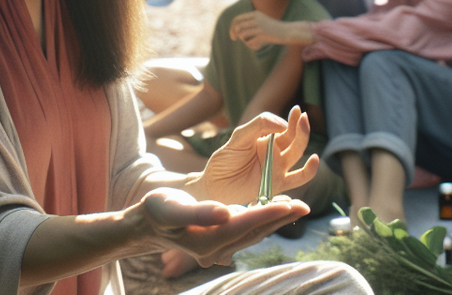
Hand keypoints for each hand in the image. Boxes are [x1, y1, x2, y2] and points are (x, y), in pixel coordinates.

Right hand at [139, 187, 307, 267]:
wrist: (148, 224)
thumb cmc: (158, 211)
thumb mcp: (172, 209)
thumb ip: (198, 212)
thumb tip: (226, 211)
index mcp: (208, 240)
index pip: (244, 225)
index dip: (267, 213)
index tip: (288, 203)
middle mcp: (217, 248)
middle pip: (255, 232)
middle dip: (279, 219)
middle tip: (304, 206)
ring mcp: (220, 247)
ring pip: (254, 233)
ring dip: (274, 220)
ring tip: (294, 207)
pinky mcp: (220, 240)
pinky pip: (247, 231)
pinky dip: (262, 221)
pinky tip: (272, 211)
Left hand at [188, 107, 318, 205]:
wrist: (215, 185)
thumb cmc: (225, 160)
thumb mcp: (238, 137)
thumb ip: (258, 126)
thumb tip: (282, 124)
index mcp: (264, 139)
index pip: (282, 126)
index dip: (291, 119)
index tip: (296, 110)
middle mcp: (274, 152)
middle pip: (292, 137)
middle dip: (299, 126)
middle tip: (302, 115)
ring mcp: (277, 168)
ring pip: (296, 152)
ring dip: (302, 138)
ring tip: (304, 124)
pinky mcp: (279, 184)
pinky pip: (299, 178)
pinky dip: (309, 170)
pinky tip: (315, 159)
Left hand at [230, 11, 311, 48]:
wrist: (287, 31)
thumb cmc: (273, 28)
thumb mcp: (261, 21)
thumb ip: (251, 23)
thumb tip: (236, 30)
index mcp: (255, 14)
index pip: (237, 19)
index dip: (232, 27)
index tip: (233, 34)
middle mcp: (256, 19)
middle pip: (237, 26)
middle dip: (233, 33)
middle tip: (234, 39)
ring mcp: (259, 26)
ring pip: (242, 34)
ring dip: (244, 40)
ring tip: (250, 42)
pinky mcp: (263, 35)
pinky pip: (250, 42)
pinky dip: (251, 45)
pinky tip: (258, 46)